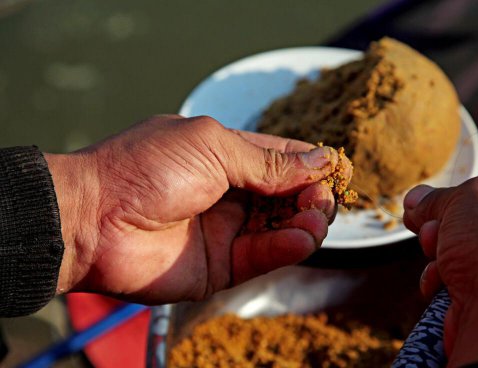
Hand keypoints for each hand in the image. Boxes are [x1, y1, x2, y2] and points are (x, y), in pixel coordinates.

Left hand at [45, 115, 349, 303]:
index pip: (283, 159)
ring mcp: (226, 230)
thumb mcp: (213, 147)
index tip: (338, 170)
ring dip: (306, 223)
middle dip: (312, 196)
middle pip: (289, 196)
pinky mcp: (221, 265)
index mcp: (227, 155)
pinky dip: (286, 247)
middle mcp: (231, 193)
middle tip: (324, 200)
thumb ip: (269, 162)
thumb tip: (320, 160)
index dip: (313, 164)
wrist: (92, 219)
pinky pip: (263, 256)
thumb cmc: (145, 168)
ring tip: (316, 220)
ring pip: (282, 228)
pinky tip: (302, 238)